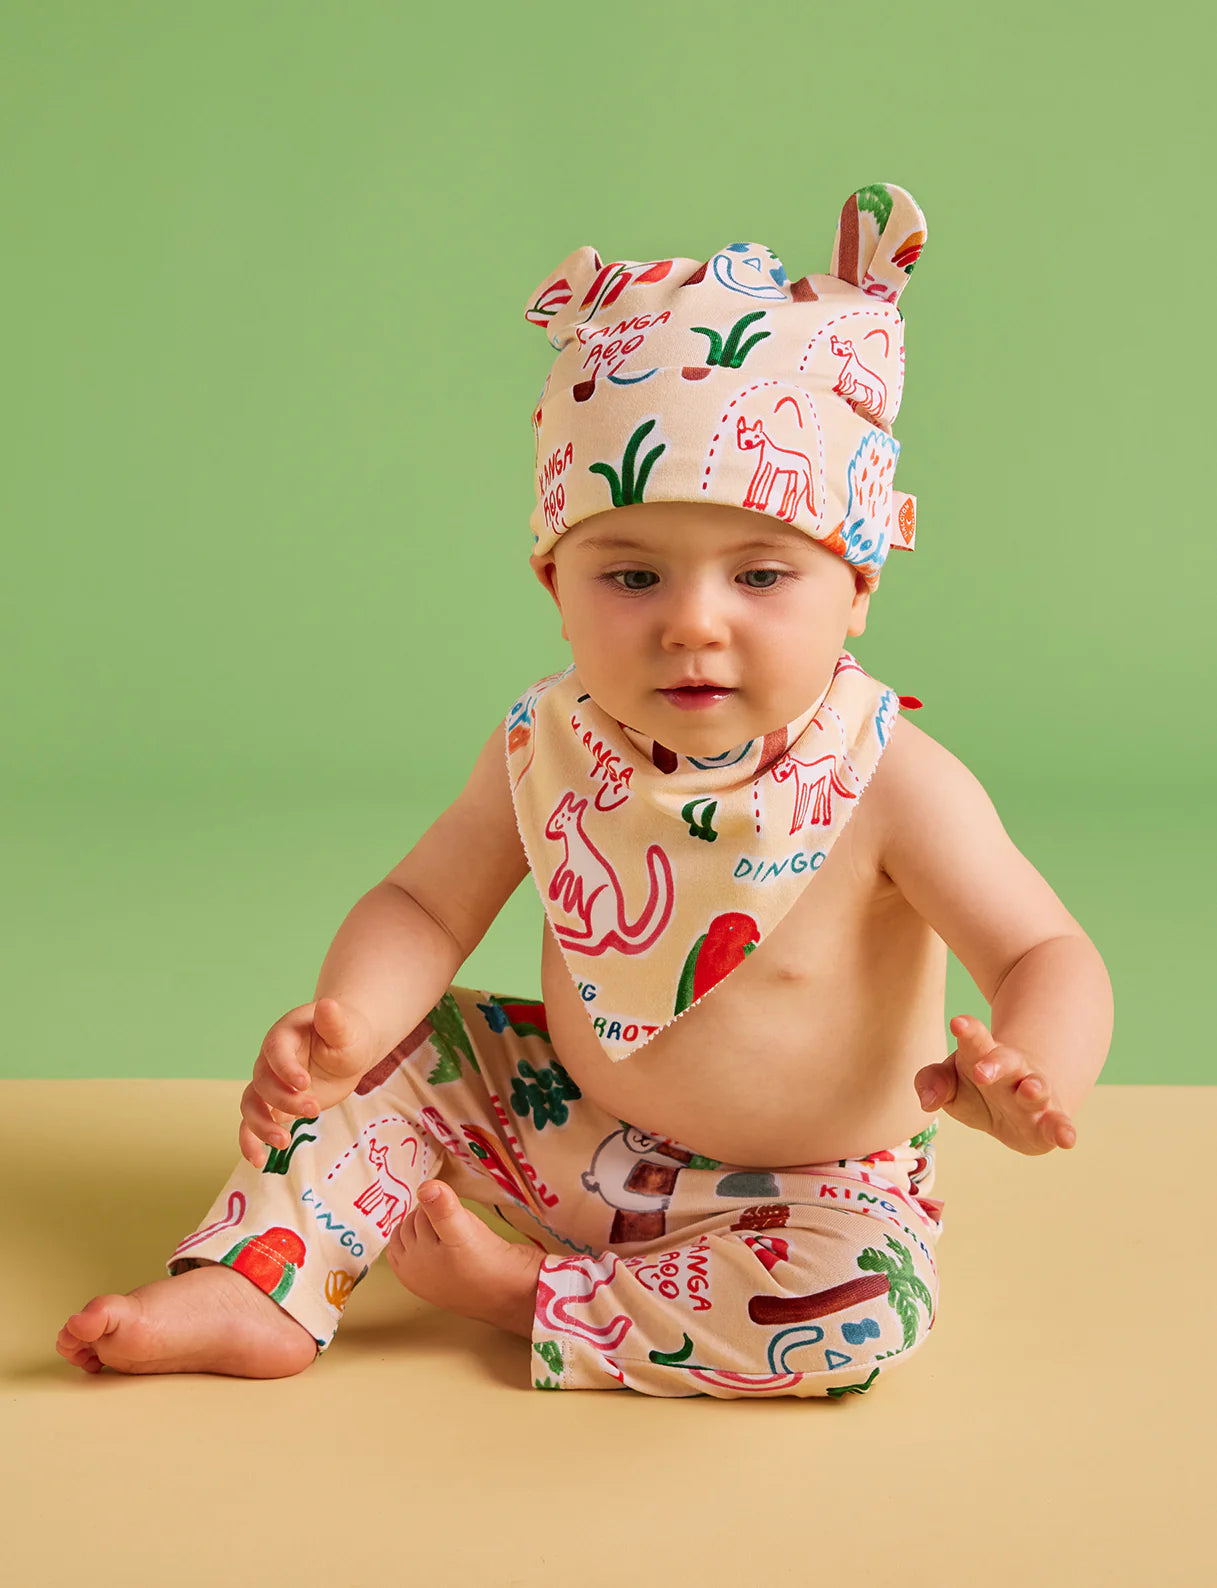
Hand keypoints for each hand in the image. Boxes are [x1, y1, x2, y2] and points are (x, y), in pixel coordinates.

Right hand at [238, 997, 376, 1167]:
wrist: (347, 1049)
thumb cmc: (348, 1034)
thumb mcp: (347, 1029)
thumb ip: (335, 1021)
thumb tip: (328, 1004)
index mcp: (284, 1035)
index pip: (275, 1051)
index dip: (285, 1069)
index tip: (304, 1083)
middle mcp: (270, 1060)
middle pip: (263, 1082)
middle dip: (284, 1099)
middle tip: (314, 1109)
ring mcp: (269, 1084)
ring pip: (251, 1105)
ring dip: (261, 1125)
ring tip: (282, 1142)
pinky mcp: (274, 1105)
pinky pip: (252, 1124)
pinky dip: (250, 1142)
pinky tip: (258, 1161)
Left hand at [914, 1014, 1077, 1156]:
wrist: (1020, 1099)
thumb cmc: (979, 1086)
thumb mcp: (950, 1081)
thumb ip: (934, 1082)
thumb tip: (927, 1101)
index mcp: (983, 1055)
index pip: (975, 1041)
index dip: (968, 1031)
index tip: (958, 1023)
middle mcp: (1013, 1071)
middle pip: (1006, 1061)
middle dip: (995, 1063)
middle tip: (981, 1070)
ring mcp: (1034, 1095)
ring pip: (1036, 1088)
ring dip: (1034, 1089)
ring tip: (1029, 1088)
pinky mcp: (1048, 1121)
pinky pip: (1057, 1124)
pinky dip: (1063, 1130)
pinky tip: (1067, 1139)